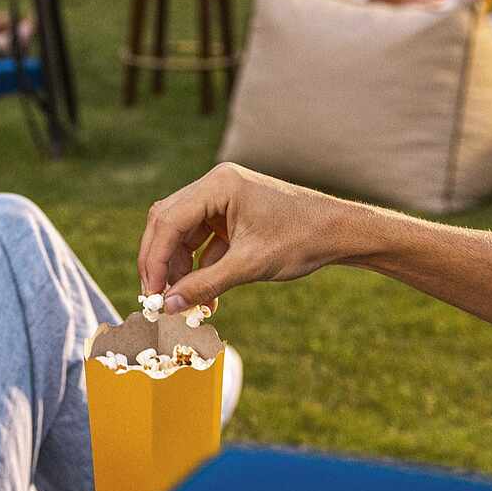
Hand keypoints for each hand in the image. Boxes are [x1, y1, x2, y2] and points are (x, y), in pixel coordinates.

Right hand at [138, 164, 346, 311]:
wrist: (339, 233)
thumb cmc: (301, 239)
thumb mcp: (250, 266)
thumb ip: (205, 285)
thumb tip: (169, 306)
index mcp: (219, 184)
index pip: (169, 221)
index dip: (155, 260)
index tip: (151, 294)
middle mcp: (216, 185)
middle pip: (169, 223)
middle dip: (162, 264)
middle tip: (156, 298)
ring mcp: (223, 198)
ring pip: (183, 233)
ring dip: (180, 269)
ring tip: (184, 303)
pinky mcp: (232, 214)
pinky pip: (202, 239)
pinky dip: (200, 267)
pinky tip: (204, 296)